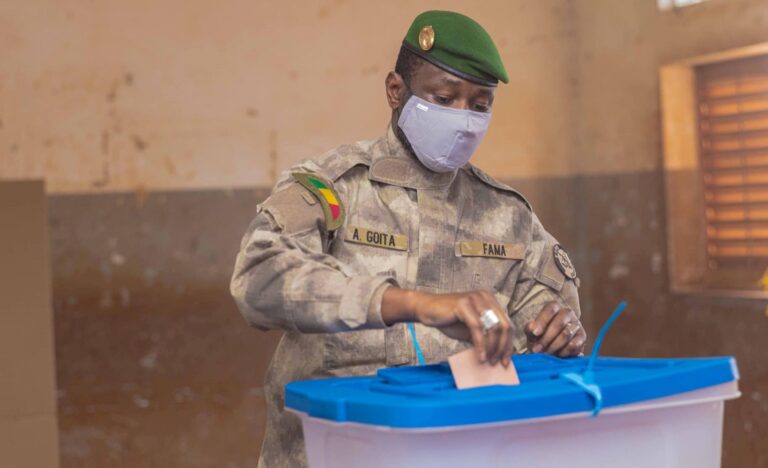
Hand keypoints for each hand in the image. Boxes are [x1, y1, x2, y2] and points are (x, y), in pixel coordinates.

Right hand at [382, 288, 512, 366]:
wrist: (425, 309)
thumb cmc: (448, 320)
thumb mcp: (470, 330)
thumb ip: (484, 337)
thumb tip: (498, 354)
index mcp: (490, 301)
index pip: (507, 323)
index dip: (509, 344)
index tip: (506, 360)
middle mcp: (485, 297)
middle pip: (504, 325)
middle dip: (503, 347)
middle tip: (499, 363)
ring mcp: (475, 299)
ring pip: (492, 327)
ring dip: (492, 348)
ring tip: (488, 361)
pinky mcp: (464, 304)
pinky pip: (477, 328)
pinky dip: (481, 345)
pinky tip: (480, 356)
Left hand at [525, 301, 585, 356]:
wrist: (551, 347)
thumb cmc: (539, 336)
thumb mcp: (532, 332)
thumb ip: (530, 329)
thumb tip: (532, 328)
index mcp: (554, 307)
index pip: (550, 310)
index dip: (542, 321)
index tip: (535, 333)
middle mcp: (567, 313)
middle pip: (559, 323)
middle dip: (546, 338)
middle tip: (537, 349)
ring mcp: (576, 324)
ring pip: (566, 334)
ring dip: (554, 346)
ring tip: (545, 354)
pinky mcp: (582, 337)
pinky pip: (574, 345)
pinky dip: (564, 352)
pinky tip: (557, 355)